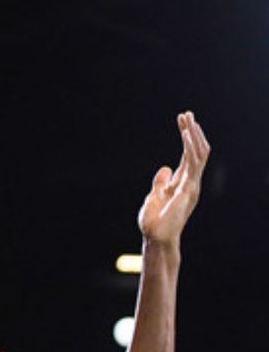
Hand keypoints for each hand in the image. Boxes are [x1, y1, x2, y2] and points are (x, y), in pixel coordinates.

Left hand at [138, 111, 210, 244]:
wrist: (156, 238)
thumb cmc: (154, 222)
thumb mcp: (153, 197)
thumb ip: (160, 183)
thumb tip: (165, 168)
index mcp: (181, 182)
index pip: (188, 155)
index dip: (187, 137)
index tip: (183, 120)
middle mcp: (190, 182)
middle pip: (196, 151)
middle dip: (192, 131)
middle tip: (187, 114)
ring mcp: (191, 185)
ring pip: (198, 154)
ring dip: (193, 135)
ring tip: (188, 119)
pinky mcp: (188, 189)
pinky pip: (193, 163)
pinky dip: (190, 146)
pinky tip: (186, 133)